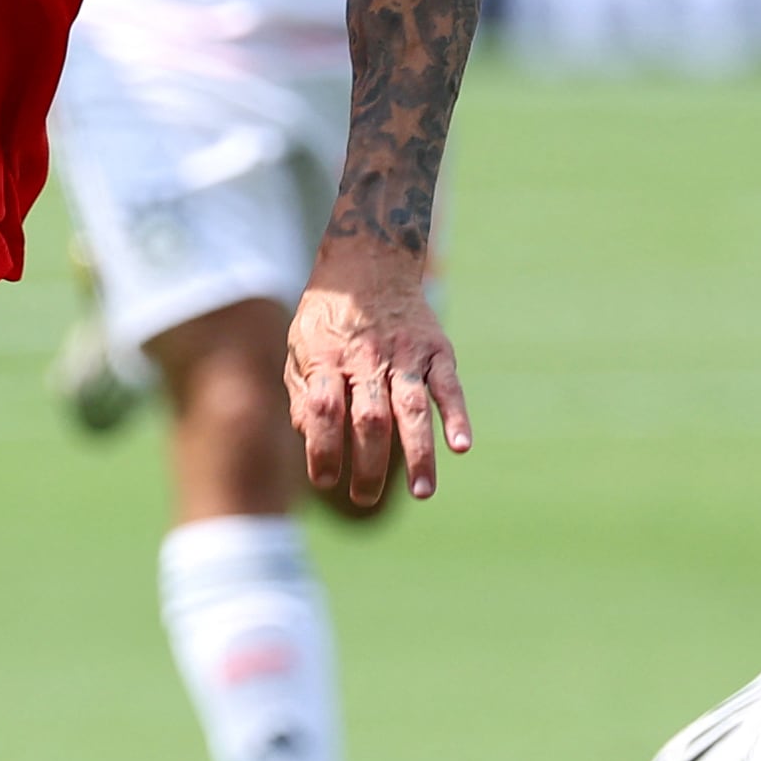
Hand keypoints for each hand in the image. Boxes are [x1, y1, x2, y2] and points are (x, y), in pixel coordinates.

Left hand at [285, 246, 471, 507]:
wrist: (370, 260)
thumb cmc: (329, 316)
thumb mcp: (299, 346)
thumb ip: (304, 393)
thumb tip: (310, 437)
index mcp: (328, 359)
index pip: (325, 411)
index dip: (323, 448)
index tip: (324, 481)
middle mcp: (367, 358)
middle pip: (369, 418)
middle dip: (369, 465)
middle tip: (364, 499)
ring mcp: (405, 354)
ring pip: (411, 409)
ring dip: (418, 454)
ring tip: (422, 493)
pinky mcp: (436, 350)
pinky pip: (448, 386)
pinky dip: (457, 416)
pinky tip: (460, 446)